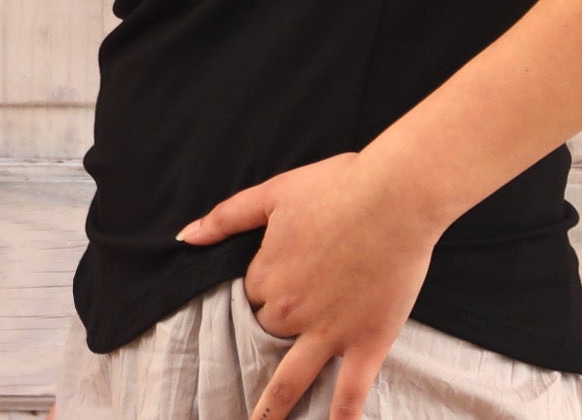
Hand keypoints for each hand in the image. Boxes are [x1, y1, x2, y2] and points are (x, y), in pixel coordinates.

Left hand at [174, 151, 442, 419]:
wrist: (396, 195)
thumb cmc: (339, 185)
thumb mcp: (275, 192)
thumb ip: (227, 217)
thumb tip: (185, 236)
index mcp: (267, 275)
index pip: (250, 295)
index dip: (265, 286)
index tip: (281, 276)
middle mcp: (290, 312)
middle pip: (268, 333)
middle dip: (272, 332)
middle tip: (285, 329)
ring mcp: (328, 332)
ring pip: (290, 381)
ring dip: (271, 411)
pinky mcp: (366, 343)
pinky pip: (349, 392)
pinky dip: (340, 419)